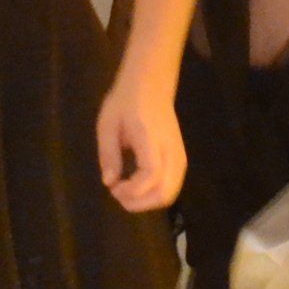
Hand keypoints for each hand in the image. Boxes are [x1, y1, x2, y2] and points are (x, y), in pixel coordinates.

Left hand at [94, 75, 185, 211]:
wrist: (151, 85)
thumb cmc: (126, 101)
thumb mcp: (108, 124)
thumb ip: (108, 154)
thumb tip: (109, 182)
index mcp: (151, 139)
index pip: (151, 175)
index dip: (132, 190)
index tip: (113, 187)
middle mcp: (171, 151)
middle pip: (166, 193)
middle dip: (140, 203)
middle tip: (118, 194)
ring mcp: (179, 156)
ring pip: (171, 193)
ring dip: (147, 201)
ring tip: (126, 191)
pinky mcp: (180, 159)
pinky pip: (172, 187)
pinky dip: (154, 194)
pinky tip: (138, 186)